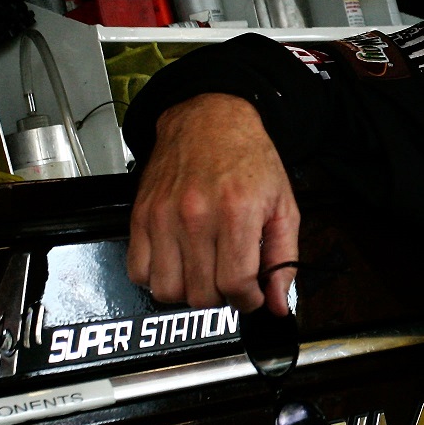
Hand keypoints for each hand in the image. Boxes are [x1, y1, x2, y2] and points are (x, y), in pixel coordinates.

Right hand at [126, 93, 299, 314]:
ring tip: (204, 270)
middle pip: (200, 294)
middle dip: (221, 296)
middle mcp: (197, 216)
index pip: (236, 284)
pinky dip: (157, 277)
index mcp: (237, 212)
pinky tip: (178, 261)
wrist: (209, 121)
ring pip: (167, 290)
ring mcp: (163, 217)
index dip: (248, 300)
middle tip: (229, 278)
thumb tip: (278, 303)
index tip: (251, 295)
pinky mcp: (140, 216)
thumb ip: (285, 258)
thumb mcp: (283, 205)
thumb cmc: (249, 159)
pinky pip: (138, 272)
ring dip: (188, 290)